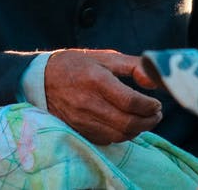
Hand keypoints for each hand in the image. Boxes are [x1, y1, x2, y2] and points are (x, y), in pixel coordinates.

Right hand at [44, 49, 162, 144]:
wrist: (40, 79)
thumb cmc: (76, 65)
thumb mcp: (105, 57)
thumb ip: (134, 66)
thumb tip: (155, 81)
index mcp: (96, 80)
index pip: (130, 102)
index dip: (149, 106)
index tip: (157, 103)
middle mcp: (88, 102)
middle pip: (127, 123)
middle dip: (149, 121)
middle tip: (156, 114)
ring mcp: (81, 120)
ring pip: (119, 135)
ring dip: (137, 130)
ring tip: (145, 120)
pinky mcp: (78, 130)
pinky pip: (106, 139)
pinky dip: (121, 135)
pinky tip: (126, 125)